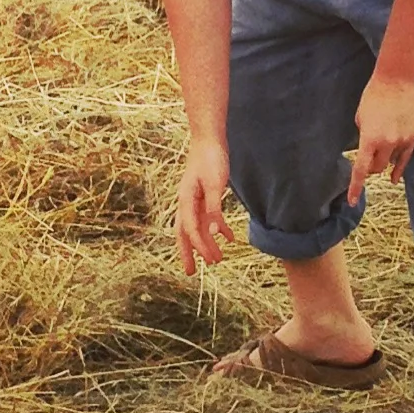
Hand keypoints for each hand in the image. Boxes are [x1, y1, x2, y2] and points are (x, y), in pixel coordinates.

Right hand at [173, 139, 235, 276]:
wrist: (208, 139)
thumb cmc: (210, 158)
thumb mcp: (215, 183)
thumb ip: (213, 207)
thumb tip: (213, 231)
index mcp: (186, 200)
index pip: (191, 229)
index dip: (200, 246)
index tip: (211, 260)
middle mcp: (186, 203)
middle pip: (184, 233)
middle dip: (187, 253)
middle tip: (190, 273)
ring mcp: (194, 200)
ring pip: (196, 228)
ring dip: (205, 244)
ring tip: (215, 260)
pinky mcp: (204, 196)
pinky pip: (207, 218)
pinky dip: (217, 229)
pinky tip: (229, 238)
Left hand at [345, 77, 413, 205]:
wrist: (397, 80)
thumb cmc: (374, 96)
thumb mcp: (361, 117)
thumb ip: (363, 136)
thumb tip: (367, 149)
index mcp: (369, 138)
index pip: (361, 169)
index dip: (356, 187)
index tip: (353, 201)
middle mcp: (387, 143)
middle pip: (377, 167)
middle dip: (371, 167)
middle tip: (367, 161)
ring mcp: (402, 141)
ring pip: (391, 162)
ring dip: (384, 161)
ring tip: (381, 149)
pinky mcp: (413, 137)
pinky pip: (405, 159)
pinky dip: (399, 168)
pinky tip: (394, 178)